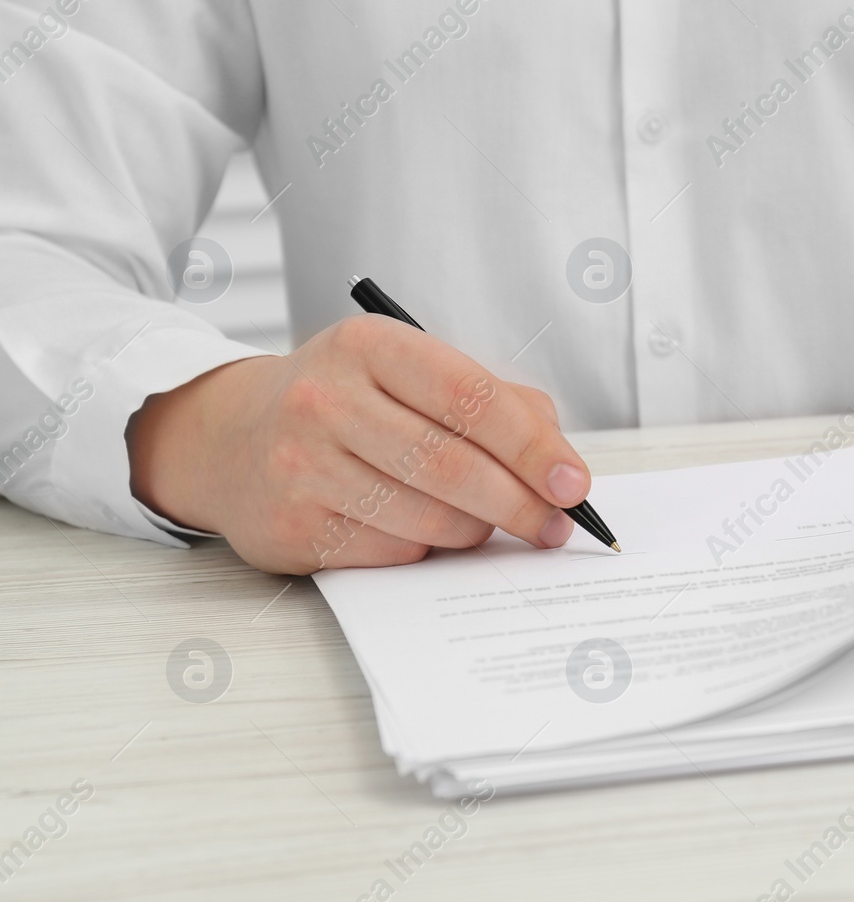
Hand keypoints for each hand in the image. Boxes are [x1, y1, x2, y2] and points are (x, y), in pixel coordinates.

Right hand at [127, 315, 589, 573]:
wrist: (230, 437)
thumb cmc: (346, 403)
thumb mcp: (412, 373)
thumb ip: (495, 403)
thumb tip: (558, 463)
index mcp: (371, 347)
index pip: (473, 398)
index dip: (534, 448)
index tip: (574, 483)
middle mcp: (327, 400)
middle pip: (454, 467)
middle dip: (520, 504)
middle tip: (554, 525)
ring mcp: (302, 466)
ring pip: (428, 520)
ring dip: (475, 531)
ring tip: (485, 523)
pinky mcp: (292, 528)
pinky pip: (393, 554)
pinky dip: (425, 550)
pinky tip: (421, 531)